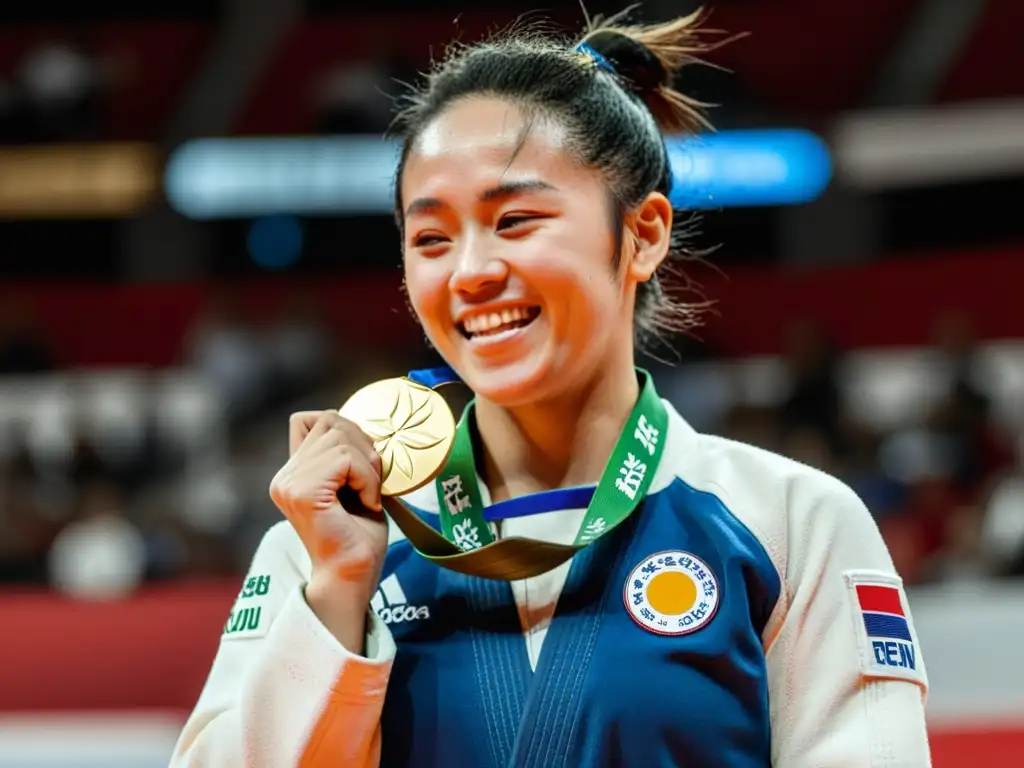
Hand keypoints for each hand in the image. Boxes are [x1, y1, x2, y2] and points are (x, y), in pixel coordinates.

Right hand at [270, 411, 388, 590]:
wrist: (352, 577)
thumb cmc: (358, 536)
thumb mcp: (351, 484)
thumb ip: (343, 455)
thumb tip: (353, 424)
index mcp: (292, 474)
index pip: (309, 420)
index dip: (343, 430)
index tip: (361, 465)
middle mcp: (284, 476)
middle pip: (329, 421)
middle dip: (362, 445)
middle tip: (371, 483)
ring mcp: (290, 483)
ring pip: (340, 437)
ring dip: (368, 465)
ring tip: (367, 496)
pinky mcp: (303, 492)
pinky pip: (346, 459)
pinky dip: (367, 478)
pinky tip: (367, 503)